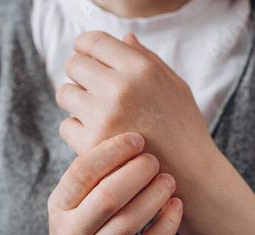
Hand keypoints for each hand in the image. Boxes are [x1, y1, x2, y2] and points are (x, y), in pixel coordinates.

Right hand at [23, 132, 182, 234]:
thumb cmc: (76, 228)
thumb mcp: (69, 203)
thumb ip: (90, 176)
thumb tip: (125, 131)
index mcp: (58, 206)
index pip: (81, 172)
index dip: (111, 151)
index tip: (136, 139)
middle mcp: (72, 233)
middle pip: (107, 197)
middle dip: (136, 173)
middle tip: (153, 160)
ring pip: (129, 222)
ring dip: (154, 196)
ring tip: (168, 179)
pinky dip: (166, 224)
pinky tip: (176, 205)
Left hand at [56, 31, 217, 179]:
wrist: (190, 176)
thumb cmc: (185, 128)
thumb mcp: (175, 86)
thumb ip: (147, 58)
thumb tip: (125, 38)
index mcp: (141, 70)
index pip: (94, 41)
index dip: (85, 45)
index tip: (85, 54)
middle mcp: (119, 90)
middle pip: (73, 64)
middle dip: (79, 72)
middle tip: (90, 85)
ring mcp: (103, 118)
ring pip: (64, 94)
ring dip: (75, 100)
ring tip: (94, 111)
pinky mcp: (92, 146)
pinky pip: (65, 125)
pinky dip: (77, 128)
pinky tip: (96, 134)